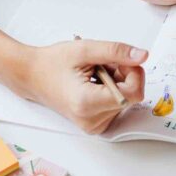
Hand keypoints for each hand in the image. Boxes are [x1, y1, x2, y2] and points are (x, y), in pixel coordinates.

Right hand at [9, 40, 147, 133]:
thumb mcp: (85, 50)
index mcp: (87, 104)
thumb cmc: (53, 62)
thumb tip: (143, 55)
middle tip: (102, 63)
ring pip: (126, 100)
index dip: (133, 72)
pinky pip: (117, 105)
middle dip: (124, 74)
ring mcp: (93, 126)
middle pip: (131, 96)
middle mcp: (92, 121)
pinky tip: (95, 82)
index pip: (133, 93)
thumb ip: (116, 51)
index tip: (120, 59)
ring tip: (95, 72)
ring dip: (118, 81)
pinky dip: (112, 89)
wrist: (32, 76)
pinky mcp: (95, 125)